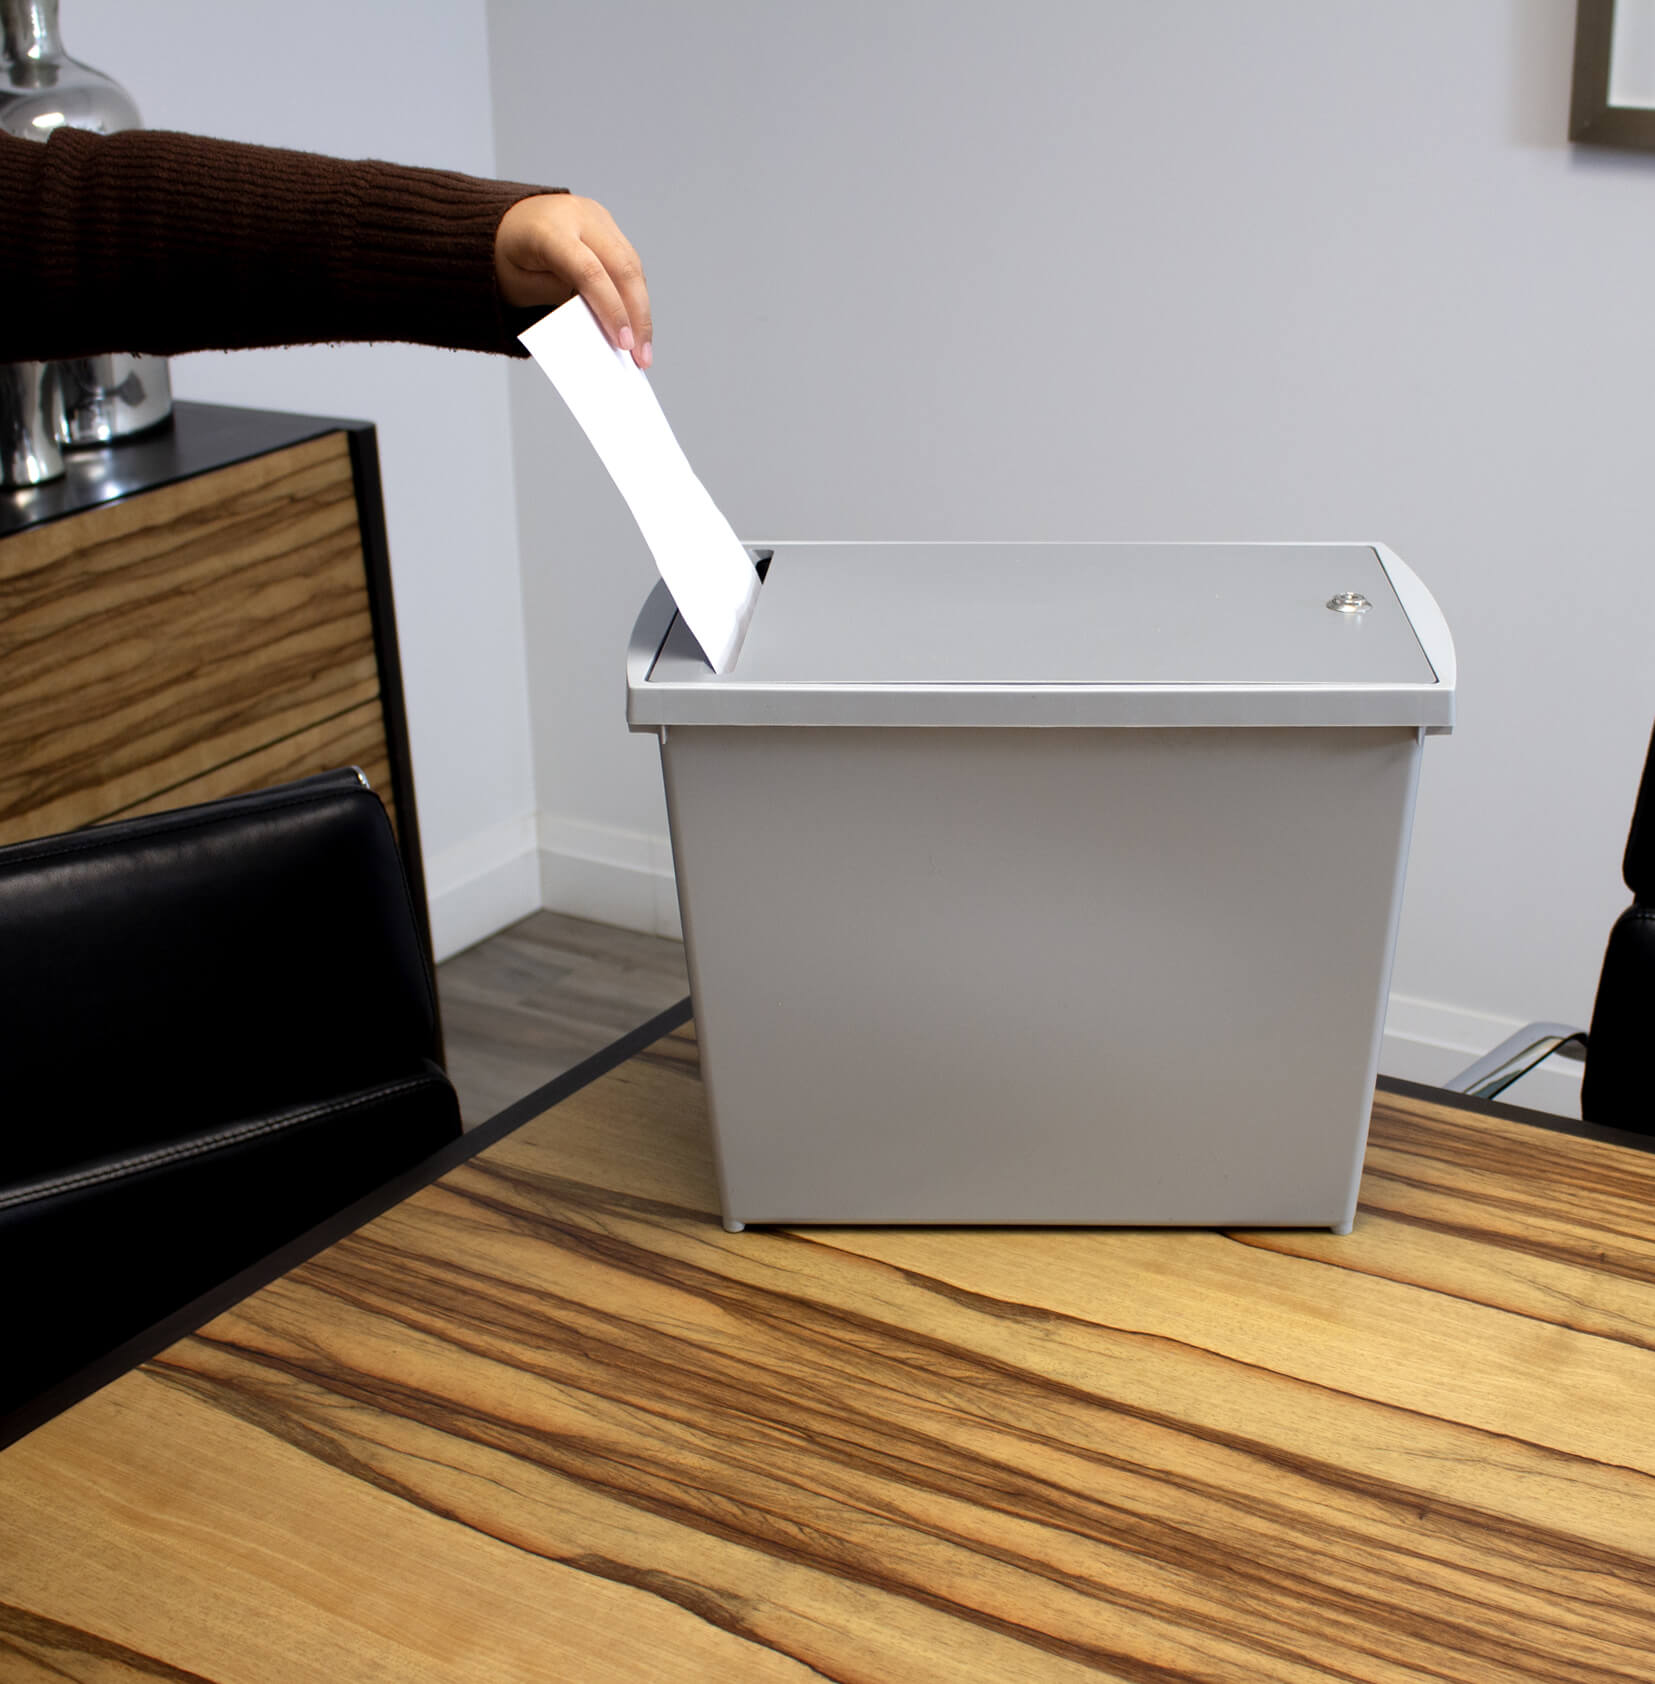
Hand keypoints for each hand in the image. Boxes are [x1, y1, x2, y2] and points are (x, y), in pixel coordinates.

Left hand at [495, 193, 651, 366]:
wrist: (505, 220)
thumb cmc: (509, 258)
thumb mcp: (522, 287)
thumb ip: (560, 303)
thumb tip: (602, 329)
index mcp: (549, 229)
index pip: (590, 271)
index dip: (611, 309)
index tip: (624, 345)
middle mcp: (578, 216)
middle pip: (622, 267)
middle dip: (637, 316)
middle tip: (642, 357)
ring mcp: (597, 218)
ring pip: (633, 266)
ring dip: (642, 310)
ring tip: (643, 349)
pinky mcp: (608, 227)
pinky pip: (630, 264)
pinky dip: (636, 296)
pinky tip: (637, 325)